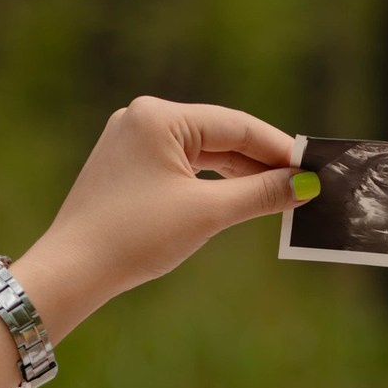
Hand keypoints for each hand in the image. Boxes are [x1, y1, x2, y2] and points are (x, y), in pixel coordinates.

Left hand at [15, 96, 313, 335]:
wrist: (73, 270)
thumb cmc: (136, 237)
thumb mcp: (208, 213)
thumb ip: (261, 193)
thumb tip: (305, 185)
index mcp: (160, 116)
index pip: (236, 126)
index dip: (279, 148)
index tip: (314, 167)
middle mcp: (143, 118)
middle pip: (220, 136)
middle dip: (262, 163)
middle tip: (303, 185)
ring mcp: (131, 140)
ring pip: (202, 153)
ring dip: (240, 175)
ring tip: (278, 195)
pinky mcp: (126, 166)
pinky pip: (181, 167)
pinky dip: (211, 183)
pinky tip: (237, 198)